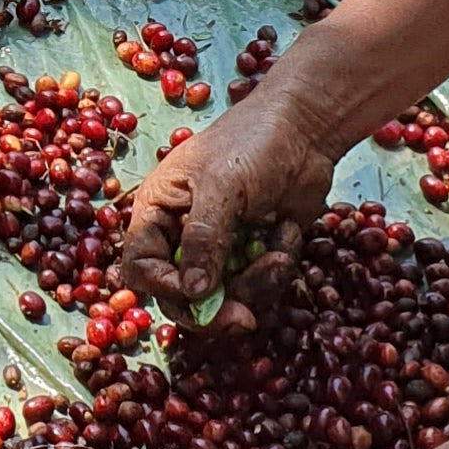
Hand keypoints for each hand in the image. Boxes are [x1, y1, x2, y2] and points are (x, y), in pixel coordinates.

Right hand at [117, 80, 338, 333]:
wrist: (308, 129)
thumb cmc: (253, 143)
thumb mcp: (221, 186)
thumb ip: (203, 239)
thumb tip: (192, 292)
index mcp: (159, 212)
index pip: (140, 267)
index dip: (162, 288)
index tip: (195, 295)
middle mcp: (183, 236)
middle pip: (181, 295)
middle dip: (213, 310)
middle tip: (243, 318)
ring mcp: (221, 249)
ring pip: (225, 298)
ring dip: (255, 286)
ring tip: (279, 255)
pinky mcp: (255, 257)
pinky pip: (259, 287)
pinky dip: (277, 269)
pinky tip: (286, 232)